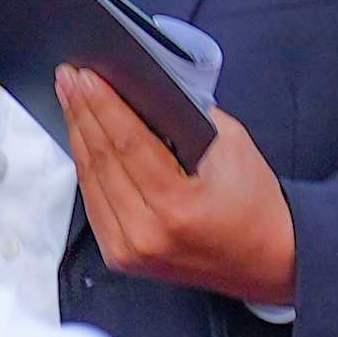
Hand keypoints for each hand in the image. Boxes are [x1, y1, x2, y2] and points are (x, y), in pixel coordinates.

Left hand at [61, 67, 296, 306]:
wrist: (268, 260)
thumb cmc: (255, 203)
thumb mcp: (231, 145)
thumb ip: (185, 118)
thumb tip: (137, 93)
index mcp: (176, 207)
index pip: (127, 142)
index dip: (102, 104)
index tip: (84, 75)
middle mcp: (146, 234)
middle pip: (101, 159)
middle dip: (82, 112)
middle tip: (69, 78)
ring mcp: (130, 251)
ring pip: (90, 181)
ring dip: (78, 135)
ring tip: (70, 99)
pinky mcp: (122, 258)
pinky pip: (94, 203)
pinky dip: (86, 168)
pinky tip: (82, 138)